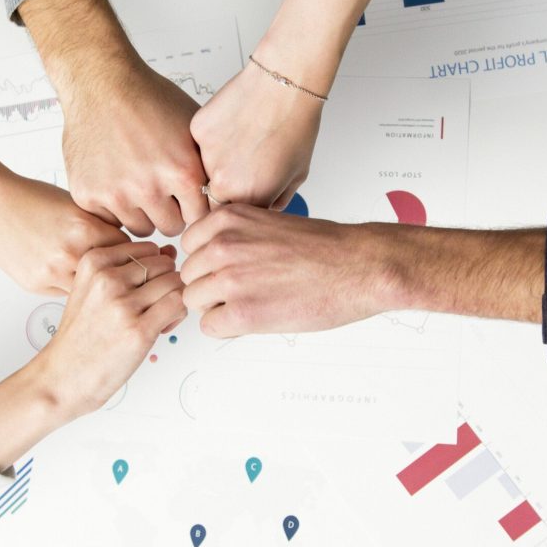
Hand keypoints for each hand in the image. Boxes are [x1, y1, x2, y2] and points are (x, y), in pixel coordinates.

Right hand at [0, 171, 128, 294]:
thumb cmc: (33, 198)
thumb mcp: (77, 205)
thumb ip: (102, 226)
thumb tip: (129, 246)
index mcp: (85, 227)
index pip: (128, 251)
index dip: (133, 254)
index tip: (137, 257)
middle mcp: (70, 252)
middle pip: (112, 274)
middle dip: (118, 274)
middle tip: (122, 273)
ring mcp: (52, 272)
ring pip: (90, 290)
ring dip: (96, 285)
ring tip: (99, 278)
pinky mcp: (36, 284)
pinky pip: (67, 294)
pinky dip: (73, 287)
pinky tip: (72, 277)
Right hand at [18, 0, 208, 237]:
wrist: (101, 83)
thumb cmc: (147, 99)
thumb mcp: (193, 129)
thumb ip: (208, 166)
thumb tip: (228, 192)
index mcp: (182, 172)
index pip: (201, 218)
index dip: (195, 208)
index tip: (189, 199)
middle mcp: (149, 187)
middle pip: (171, 227)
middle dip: (170, 212)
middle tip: (163, 191)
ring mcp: (116, 193)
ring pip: (140, 228)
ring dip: (142, 212)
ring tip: (139, 184)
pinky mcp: (88, 195)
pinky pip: (110, 220)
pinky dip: (114, 206)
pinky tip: (116, 180)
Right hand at [38, 240, 186, 415]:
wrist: (65, 375)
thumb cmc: (82, 335)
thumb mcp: (94, 288)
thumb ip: (130, 268)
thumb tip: (170, 252)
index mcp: (93, 261)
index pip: (148, 248)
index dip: (154, 268)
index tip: (144, 288)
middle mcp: (107, 278)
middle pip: (164, 264)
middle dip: (167, 283)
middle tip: (154, 306)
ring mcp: (123, 304)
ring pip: (175, 283)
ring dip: (174, 299)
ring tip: (158, 317)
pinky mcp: (139, 329)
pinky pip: (178, 304)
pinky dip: (178, 315)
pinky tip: (162, 327)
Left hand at [180, 204, 394, 336]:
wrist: (358, 267)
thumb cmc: (324, 247)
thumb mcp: (267, 222)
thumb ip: (233, 236)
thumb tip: (209, 256)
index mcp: (227, 219)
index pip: (188, 246)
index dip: (207, 261)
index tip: (226, 268)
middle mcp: (222, 245)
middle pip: (189, 275)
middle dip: (210, 286)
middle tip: (243, 290)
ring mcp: (229, 279)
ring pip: (194, 301)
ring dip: (217, 307)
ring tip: (251, 303)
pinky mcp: (242, 312)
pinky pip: (209, 327)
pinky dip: (228, 327)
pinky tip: (254, 318)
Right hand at [190, 62, 321, 209]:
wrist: (284, 84)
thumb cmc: (295, 124)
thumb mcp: (296, 175)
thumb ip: (275, 201)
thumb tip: (262, 210)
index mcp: (248, 199)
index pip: (230, 217)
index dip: (238, 204)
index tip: (245, 192)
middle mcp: (222, 183)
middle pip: (213, 197)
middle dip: (226, 186)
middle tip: (244, 163)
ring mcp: (206, 157)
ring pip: (203, 169)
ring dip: (217, 161)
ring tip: (242, 139)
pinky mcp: (197, 131)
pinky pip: (199, 143)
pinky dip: (213, 137)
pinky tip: (233, 123)